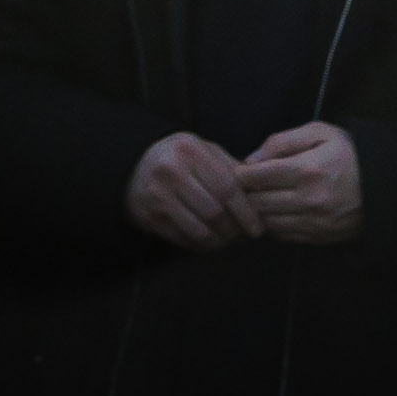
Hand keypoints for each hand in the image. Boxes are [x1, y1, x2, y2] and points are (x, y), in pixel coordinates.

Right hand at [124, 131, 263, 250]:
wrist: (135, 166)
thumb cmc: (181, 159)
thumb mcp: (204, 151)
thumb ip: (231, 168)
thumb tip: (261, 194)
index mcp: (190, 150)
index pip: (227, 187)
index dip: (246, 211)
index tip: (258, 227)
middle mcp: (172, 171)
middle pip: (215, 211)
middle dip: (234, 230)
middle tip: (244, 236)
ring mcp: (158, 196)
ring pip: (200, 230)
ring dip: (219, 241)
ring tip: (228, 240)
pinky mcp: (149, 217)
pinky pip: (184, 239)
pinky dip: (202, 245)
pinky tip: (210, 241)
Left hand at [240, 122, 362, 244]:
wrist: (383, 186)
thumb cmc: (348, 153)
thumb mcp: (320, 132)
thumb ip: (282, 141)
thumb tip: (251, 159)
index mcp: (307, 169)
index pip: (258, 176)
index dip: (242, 174)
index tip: (239, 170)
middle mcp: (308, 200)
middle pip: (259, 202)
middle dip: (247, 193)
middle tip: (245, 186)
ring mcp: (313, 222)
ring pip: (268, 222)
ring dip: (258, 211)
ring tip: (259, 198)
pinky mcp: (318, 238)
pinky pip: (283, 235)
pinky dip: (273, 225)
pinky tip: (275, 212)